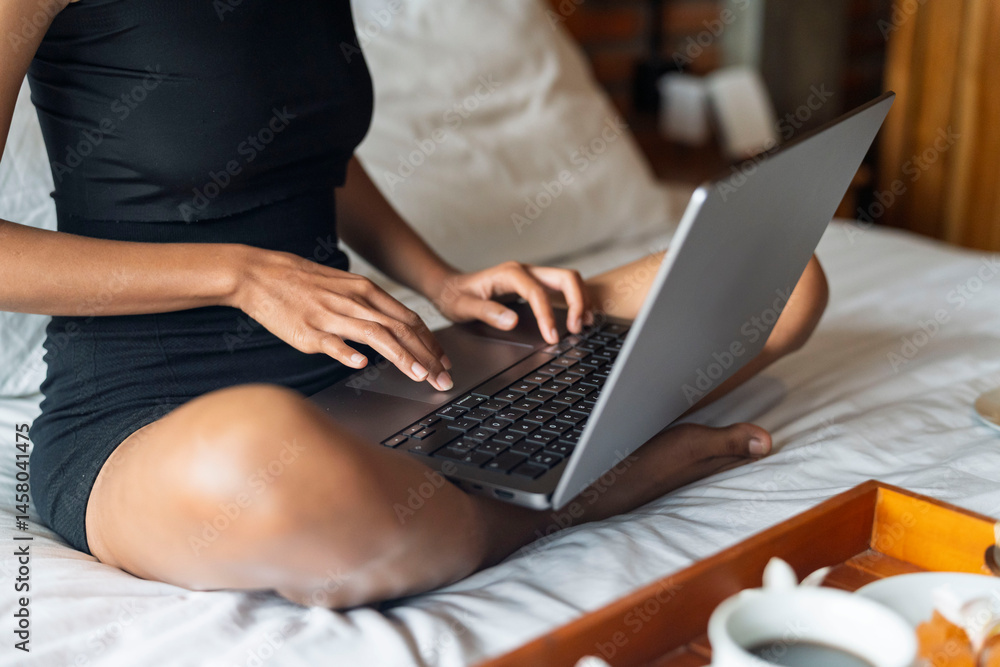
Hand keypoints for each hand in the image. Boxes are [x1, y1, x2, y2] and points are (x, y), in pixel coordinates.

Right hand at [230, 247, 453, 389]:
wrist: (261, 274)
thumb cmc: (303, 283)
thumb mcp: (344, 288)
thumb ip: (370, 309)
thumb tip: (396, 330)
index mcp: (366, 291)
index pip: (409, 320)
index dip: (431, 343)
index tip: (443, 364)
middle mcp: (354, 301)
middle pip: (400, 329)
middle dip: (426, 357)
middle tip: (442, 380)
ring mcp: (331, 315)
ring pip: (375, 335)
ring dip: (401, 357)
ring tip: (419, 376)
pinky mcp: (307, 330)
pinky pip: (331, 342)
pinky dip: (348, 353)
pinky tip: (362, 365)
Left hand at [428, 261, 593, 343]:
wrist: (450, 287)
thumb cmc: (456, 297)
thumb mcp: (465, 307)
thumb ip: (487, 312)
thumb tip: (512, 321)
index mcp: (510, 274)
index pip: (538, 293)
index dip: (548, 316)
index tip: (551, 338)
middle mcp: (525, 271)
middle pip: (566, 278)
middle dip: (577, 302)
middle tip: (576, 329)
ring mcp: (532, 276)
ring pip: (568, 280)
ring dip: (581, 300)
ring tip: (582, 325)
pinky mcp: (535, 284)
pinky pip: (563, 288)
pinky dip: (575, 300)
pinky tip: (577, 318)